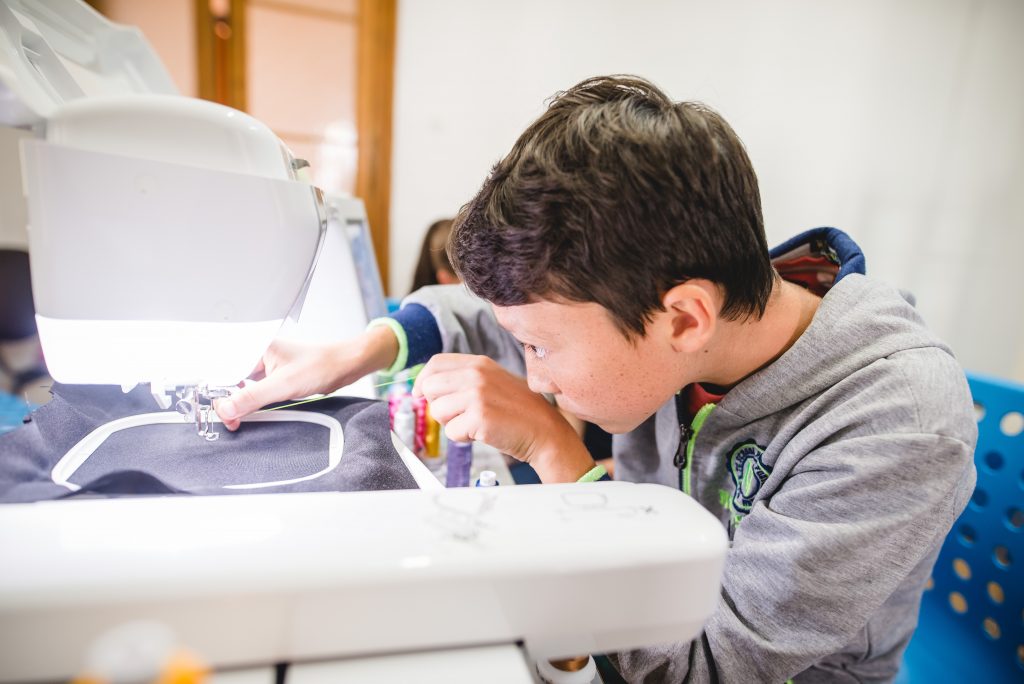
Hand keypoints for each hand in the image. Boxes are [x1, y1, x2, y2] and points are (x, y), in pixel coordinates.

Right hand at [215, 326, 397, 429]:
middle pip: (230, 381)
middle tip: (231, 421)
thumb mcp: (283, 385)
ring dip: (240, 405)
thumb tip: (226, 409)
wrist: (345, 368)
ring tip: (238, 420)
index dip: (218, 392)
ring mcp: (266, 368)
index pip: (224, 370)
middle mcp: (257, 356)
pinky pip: (255, 394)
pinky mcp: (274, 380)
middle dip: (228, 401)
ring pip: (242, 390)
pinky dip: (252, 405)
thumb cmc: (321, 365)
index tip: (220, 411)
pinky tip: (252, 414)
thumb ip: (252, 397)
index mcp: (255, 347)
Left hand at [413, 354, 594, 482]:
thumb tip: (426, 387)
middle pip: (430, 387)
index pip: (435, 363)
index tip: (421, 394)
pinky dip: (463, 438)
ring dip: (451, 424)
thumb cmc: (518, 411)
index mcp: (479, 363)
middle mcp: (476, 374)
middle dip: (438, 405)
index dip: (423, 380)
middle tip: (459, 415)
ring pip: (437, 411)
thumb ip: (464, 380)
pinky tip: (482, 433)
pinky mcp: (479, 416)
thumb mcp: (493, 383)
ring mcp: (477, 394)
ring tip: (475, 424)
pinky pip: (451, 431)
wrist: (545, 431)